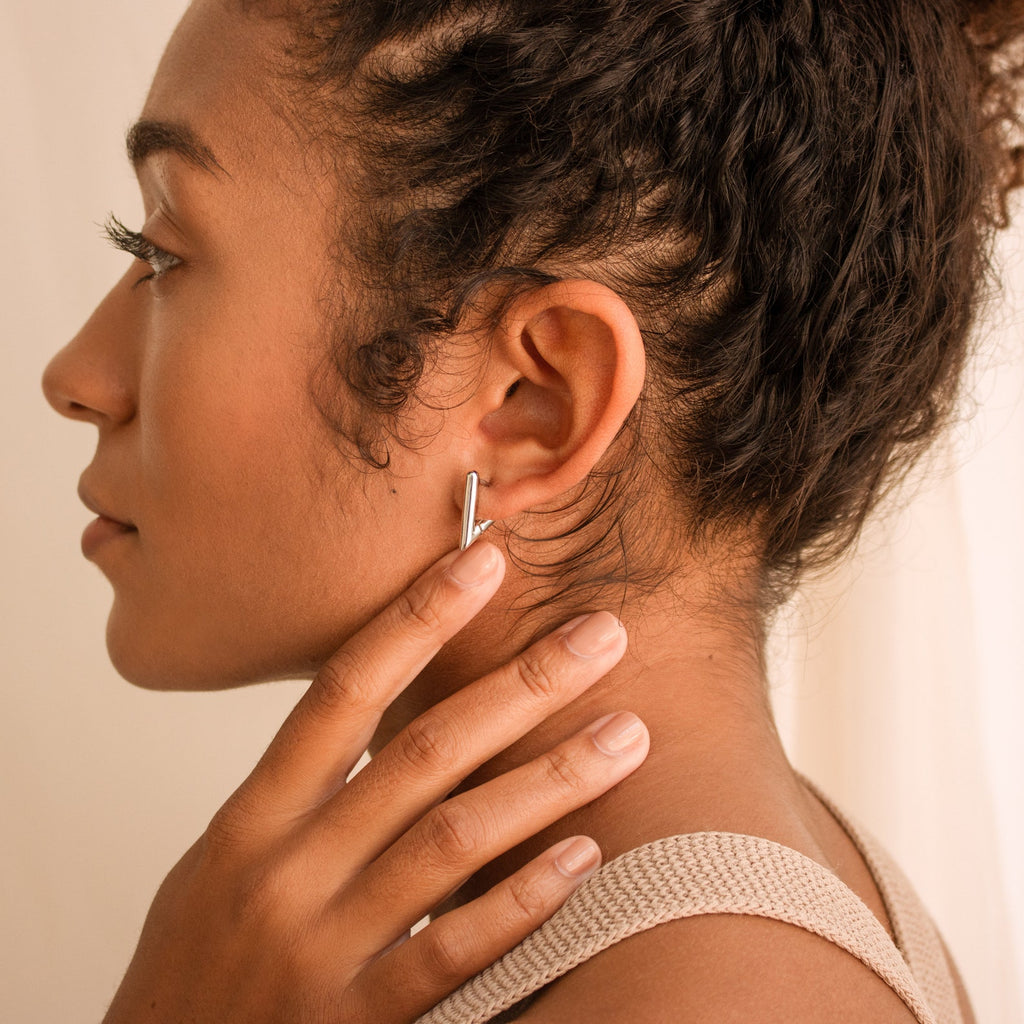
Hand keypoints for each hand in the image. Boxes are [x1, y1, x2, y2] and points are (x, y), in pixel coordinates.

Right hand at [102, 542, 646, 1022]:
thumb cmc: (197, 961)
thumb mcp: (225, 860)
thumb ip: (300, 792)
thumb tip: (381, 712)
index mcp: (253, 817)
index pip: (345, 689)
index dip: (418, 617)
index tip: (485, 559)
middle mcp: (289, 869)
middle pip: (423, 751)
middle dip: (521, 685)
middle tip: (601, 635)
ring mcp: (323, 948)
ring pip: (455, 839)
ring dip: (551, 780)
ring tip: (626, 734)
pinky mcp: (356, 1023)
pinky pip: (454, 951)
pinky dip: (523, 900)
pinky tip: (586, 858)